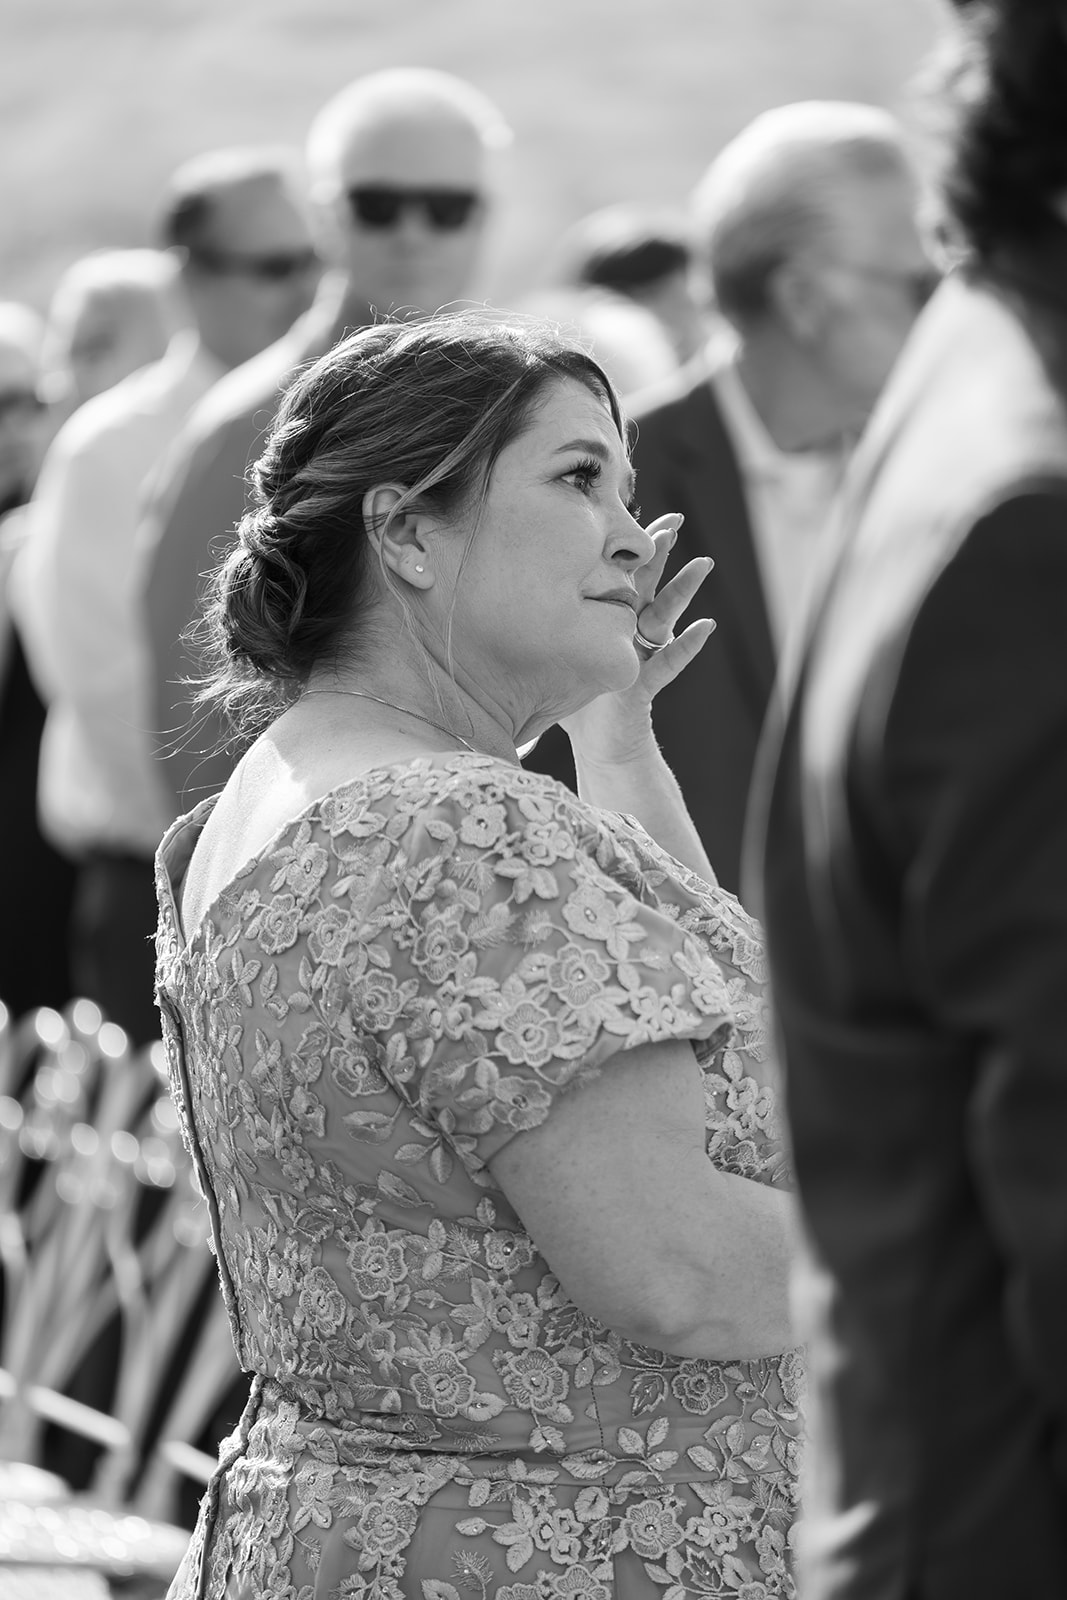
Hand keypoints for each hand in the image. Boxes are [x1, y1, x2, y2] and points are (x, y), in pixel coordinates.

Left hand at [559, 512, 714, 766]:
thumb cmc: (574, 701)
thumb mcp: (551, 656)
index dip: (625, 548)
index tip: (629, 514)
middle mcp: (629, 632)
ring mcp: (641, 655)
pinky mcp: (645, 683)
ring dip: (685, 590)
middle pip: (646, 584)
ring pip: (666, 615)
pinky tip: (707, 626)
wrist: (599, 747)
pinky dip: (690, 645)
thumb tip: (491, 600)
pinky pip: (671, 663)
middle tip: (674, 520)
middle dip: (661, 553)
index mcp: (606, 620)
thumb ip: (534, 630)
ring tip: (704, 563)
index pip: (617, 576)